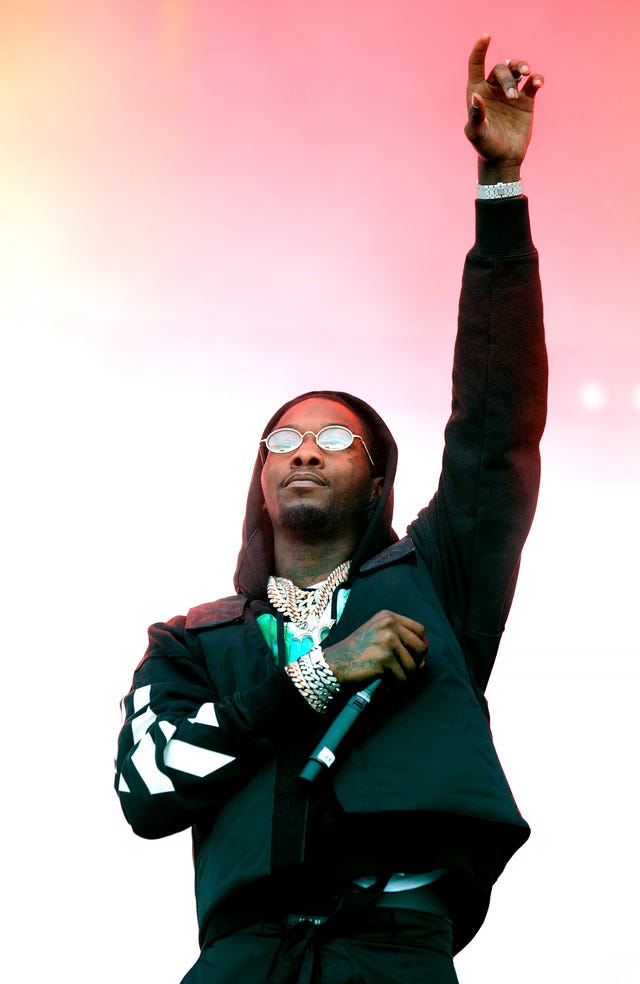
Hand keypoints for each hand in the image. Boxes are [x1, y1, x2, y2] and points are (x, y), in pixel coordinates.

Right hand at [324, 610, 427, 684]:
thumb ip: (399, 640)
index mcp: (388, 616)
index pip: (419, 629)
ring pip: (413, 666)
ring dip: (404, 676)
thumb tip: (423, 660)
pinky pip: (402, 677)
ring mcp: (387, 640)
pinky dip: (394, 684)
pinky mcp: (384, 658)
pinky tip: (384, 682)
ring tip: (390, 677)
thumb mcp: (377, 634)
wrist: (335, 663)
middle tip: (404, 671)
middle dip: (416, 663)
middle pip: (420, 648)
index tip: (419, 657)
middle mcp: (388, 624)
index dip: (423, 645)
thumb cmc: (357, 652)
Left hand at [464, 34, 543, 183]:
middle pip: (501, 69)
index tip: (486, 36)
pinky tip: (537, 82)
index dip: (480, 49)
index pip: (476, 65)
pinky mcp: (526, 100)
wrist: (503, 160)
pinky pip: (533, 83)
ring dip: (522, 67)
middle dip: (508, 78)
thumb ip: (476, 116)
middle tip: (512, 97)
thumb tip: (476, 96)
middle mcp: (494, 89)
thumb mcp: (477, 134)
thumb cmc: (485, 147)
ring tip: (527, 75)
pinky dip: (536, 79)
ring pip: (516, 70)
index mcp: (478, 92)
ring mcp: (511, 93)